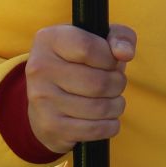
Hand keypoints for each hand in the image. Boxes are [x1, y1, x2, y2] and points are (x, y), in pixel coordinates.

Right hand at [26, 23, 135, 154]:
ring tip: (113, 100)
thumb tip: (125, 53)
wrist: (47, 95)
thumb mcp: (100, 39)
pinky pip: (94, 129)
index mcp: (50, 39)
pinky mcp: (49, 126)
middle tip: (116, 83)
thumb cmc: (81, 61)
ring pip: (99, 108)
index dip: (110, 58)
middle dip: (118, 84)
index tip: (112, 61)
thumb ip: (120, 37)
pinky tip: (107, 118)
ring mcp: (42, 100)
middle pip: (98, 82)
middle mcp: (40, 68)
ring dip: (117, 106)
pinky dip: (110, 125)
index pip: (89, 49)